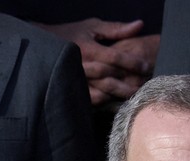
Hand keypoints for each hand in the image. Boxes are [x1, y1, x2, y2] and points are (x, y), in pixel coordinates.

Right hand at [43, 17, 158, 104]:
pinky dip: (104, 104)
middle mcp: (82, 67)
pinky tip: (117, 105)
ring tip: (134, 98)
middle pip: (108, 78)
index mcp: (88, 49)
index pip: (113, 57)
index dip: (131, 62)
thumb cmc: (72, 34)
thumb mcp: (93, 27)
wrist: (44, 47)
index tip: (145, 66)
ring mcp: (76, 82)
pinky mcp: (72, 92)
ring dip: (117, 96)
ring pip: (100, 93)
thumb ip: (116, 29)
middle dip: (127, 83)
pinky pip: (90, 102)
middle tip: (144, 86)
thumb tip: (139, 25)